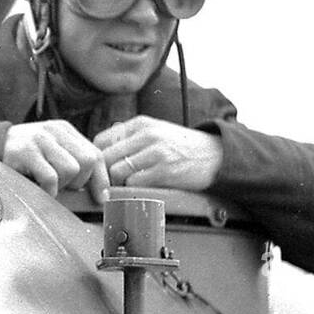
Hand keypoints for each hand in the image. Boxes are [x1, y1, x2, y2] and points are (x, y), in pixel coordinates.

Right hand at [2, 119, 110, 201]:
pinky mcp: (25, 152)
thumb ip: (72, 162)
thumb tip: (99, 192)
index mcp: (65, 130)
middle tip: (64, 186)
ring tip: (48, 184)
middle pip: (88, 160)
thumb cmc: (25, 157)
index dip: (101, 178)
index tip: (101, 197)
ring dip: (62, 185)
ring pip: (71, 169)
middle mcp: (55, 131)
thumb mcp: (51, 152)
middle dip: (80, 181)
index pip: (95, 153)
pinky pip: (50, 177)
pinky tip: (40, 189)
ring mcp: (39, 139)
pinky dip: (49, 190)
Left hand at [93, 116, 223, 191]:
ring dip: (119, 183)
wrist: (217, 155)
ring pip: (117, 172)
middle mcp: (146, 135)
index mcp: (140, 124)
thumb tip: (99, 150)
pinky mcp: (164, 171)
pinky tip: (143, 188)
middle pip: (105, 157)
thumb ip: (129, 138)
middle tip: (108, 184)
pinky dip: (133, 190)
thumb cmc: (181, 147)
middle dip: (103, 174)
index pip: (101, 140)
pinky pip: (134, 184)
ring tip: (128, 185)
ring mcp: (155, 153)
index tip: (101, 169)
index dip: (97, 158)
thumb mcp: (155, 131)